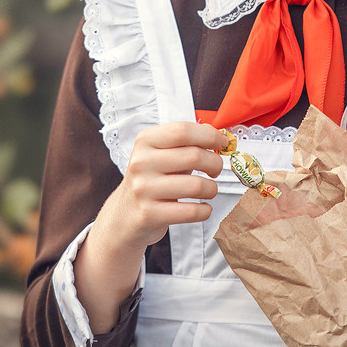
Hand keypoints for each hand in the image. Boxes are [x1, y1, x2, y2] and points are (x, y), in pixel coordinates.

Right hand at [108, 121, 226, 251]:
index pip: (183, 131)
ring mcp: (143, 189)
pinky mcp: (148, 214)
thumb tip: (215, 133)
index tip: (222, 143)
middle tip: (216, 169)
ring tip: (209, 190)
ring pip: (196, 185)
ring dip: (212, 189)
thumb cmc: (151, 181)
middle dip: (215, 163)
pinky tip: (203, 209)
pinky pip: (190, 211)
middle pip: (194, 156)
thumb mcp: (161, 155)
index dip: (210, 135)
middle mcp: (141, 163)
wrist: (124, 215)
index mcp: (145, 142)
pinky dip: (205, 211)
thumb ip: (186, 143)